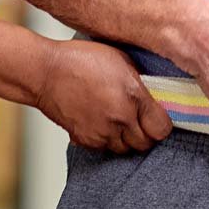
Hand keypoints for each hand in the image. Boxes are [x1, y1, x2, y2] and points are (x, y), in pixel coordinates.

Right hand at [35, 39, 172, 153]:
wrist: (46, 72)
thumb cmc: (80, 59)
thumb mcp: (120, 58)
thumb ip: (140, 80)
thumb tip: (154, 93)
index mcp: (133, 96)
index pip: (162, 129)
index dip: (161, 124)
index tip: (157, 117)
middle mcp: (120, 119)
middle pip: (145, 144)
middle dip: (144, 134)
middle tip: (138, 119)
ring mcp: (102, 132)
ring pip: (125, 149)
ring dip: (125, 138)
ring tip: (117, 120)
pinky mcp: (86, 140)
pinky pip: (104, 148)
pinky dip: (106, 139)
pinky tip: (101, 122)